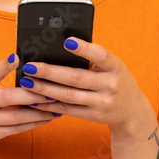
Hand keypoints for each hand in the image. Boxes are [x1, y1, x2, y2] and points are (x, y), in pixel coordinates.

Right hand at [0, 53, 58, 154]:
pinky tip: (45, 118)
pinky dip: (33, 124)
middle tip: (52, 92)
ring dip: (38, 113)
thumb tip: (26, 67)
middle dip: (32, 95)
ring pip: (16, 117)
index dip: (3, 66)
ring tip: (55, 108)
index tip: (16, 57)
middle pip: (7, 98)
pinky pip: (16, 129)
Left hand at [17, 37, 151, 131]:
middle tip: (29, 66)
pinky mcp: (93, 116)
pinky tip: (35, 98)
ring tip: (27, 82)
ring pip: (68, 95)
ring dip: (44, 89)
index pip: (101, 55)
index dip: (84, 49)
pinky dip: (49, 104)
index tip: (67, 42)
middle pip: (76, 78)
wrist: (131, 111)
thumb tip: (59, 46)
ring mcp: (102, 103)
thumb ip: (93, 57)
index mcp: (115, 67)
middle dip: (50, 72)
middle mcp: (111, 85)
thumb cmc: (115, 79)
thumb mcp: (112, 66)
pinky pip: (67, 110)